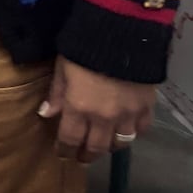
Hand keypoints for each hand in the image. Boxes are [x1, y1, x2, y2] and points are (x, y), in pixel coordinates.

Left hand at [38, 58, 155, 162]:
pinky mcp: (147, 107)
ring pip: (121, 143)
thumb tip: (45, 114)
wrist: (121, 36)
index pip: (70, 139)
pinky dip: (134, 133)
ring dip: (110, 146)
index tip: (62, 154)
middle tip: (83, 157)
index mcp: (79, 108)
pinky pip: (142, 129)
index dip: (65, 149)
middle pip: (97, 147)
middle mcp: (104, 118)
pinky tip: (127, 130)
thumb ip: (57, 94)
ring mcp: (128, 115)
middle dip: (88, 155)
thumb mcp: (63, 68)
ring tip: (104, 145)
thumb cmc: (84, 49)